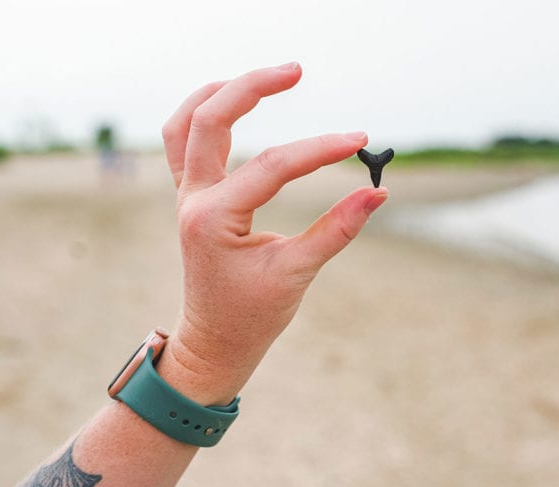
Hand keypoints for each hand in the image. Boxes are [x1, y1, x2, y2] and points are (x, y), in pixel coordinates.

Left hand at [155, 62, 387, 404]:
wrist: (215, 342)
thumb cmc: (253, 315)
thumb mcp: (297, 274)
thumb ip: (336, 230)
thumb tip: (376, 192)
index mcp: (213, 219)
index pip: (271, 166)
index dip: (319, 149)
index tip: (359, 141)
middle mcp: (192, 200)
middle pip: (209, 120)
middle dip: (251, 88)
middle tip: (295, 71)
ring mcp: (185, 197)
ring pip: (185, 125)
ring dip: (217, 93)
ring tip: (260, 78)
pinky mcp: (191, 199)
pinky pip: (182, 144)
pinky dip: (202, 117)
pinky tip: (232, 105)